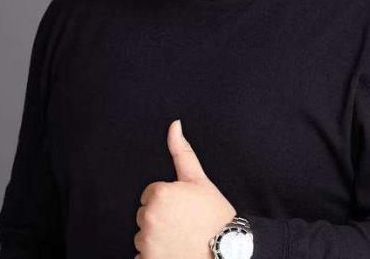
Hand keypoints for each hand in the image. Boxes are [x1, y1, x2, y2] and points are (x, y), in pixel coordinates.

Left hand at [134, 119, 236, 258]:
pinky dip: (155, 256)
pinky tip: (174, 252)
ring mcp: (148, 242)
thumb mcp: (198, 179)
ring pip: (143, 236)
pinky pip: (142, 256)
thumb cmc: (214, 215)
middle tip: (183, 223)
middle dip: (160, 218)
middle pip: (145, 214)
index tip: (183, 208)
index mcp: (159, 194)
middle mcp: (150, 217)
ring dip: (156, 239)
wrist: (227, 251)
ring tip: (180, 238)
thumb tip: (174, 124)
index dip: (167, 200)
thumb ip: (181, 151)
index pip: (150, 195)